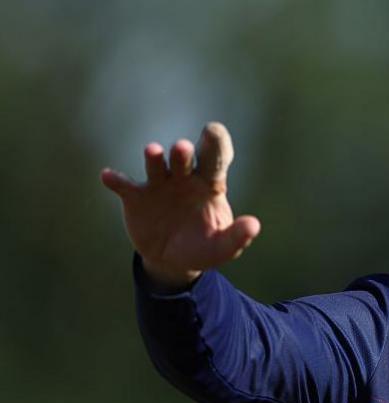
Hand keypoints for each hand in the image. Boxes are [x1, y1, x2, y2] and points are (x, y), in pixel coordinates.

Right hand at [100, 122, 259, 289]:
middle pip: (185, 160)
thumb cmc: (203, 246)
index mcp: (210, 184)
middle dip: (183, 153)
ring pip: (156, 166)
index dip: (215, 144)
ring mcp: (159, 185)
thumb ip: (237, 236)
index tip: (213, 131)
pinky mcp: (136, 197)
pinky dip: (117, 181)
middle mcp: (185, 178)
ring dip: (154, 159)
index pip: (216, 159)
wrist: (172, 260)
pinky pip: (125, 186)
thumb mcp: (223, 247)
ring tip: (152, 152)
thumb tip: (254, 225)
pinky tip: (109, 177)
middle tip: (182, 148)